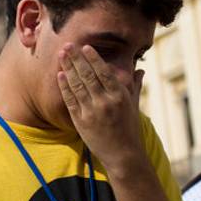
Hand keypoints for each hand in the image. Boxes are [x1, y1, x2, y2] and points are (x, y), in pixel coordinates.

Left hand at [57, 44, 145, 174]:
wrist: (123, 155)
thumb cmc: (130, 129)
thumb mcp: (134, 106)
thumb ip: (135, 86)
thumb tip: (140, 71)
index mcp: (120, 96)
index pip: (104, 72)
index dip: (93, 59)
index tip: (85, 47)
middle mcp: (105, 102)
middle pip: (87, 75)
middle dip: (76, 59)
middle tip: (67, 45)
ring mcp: (92, 112)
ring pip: (77, 85)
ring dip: (68, 68)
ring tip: (61, 55)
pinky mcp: (81, 122)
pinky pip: (71, 101)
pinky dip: (65, 87)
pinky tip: (60, 75)